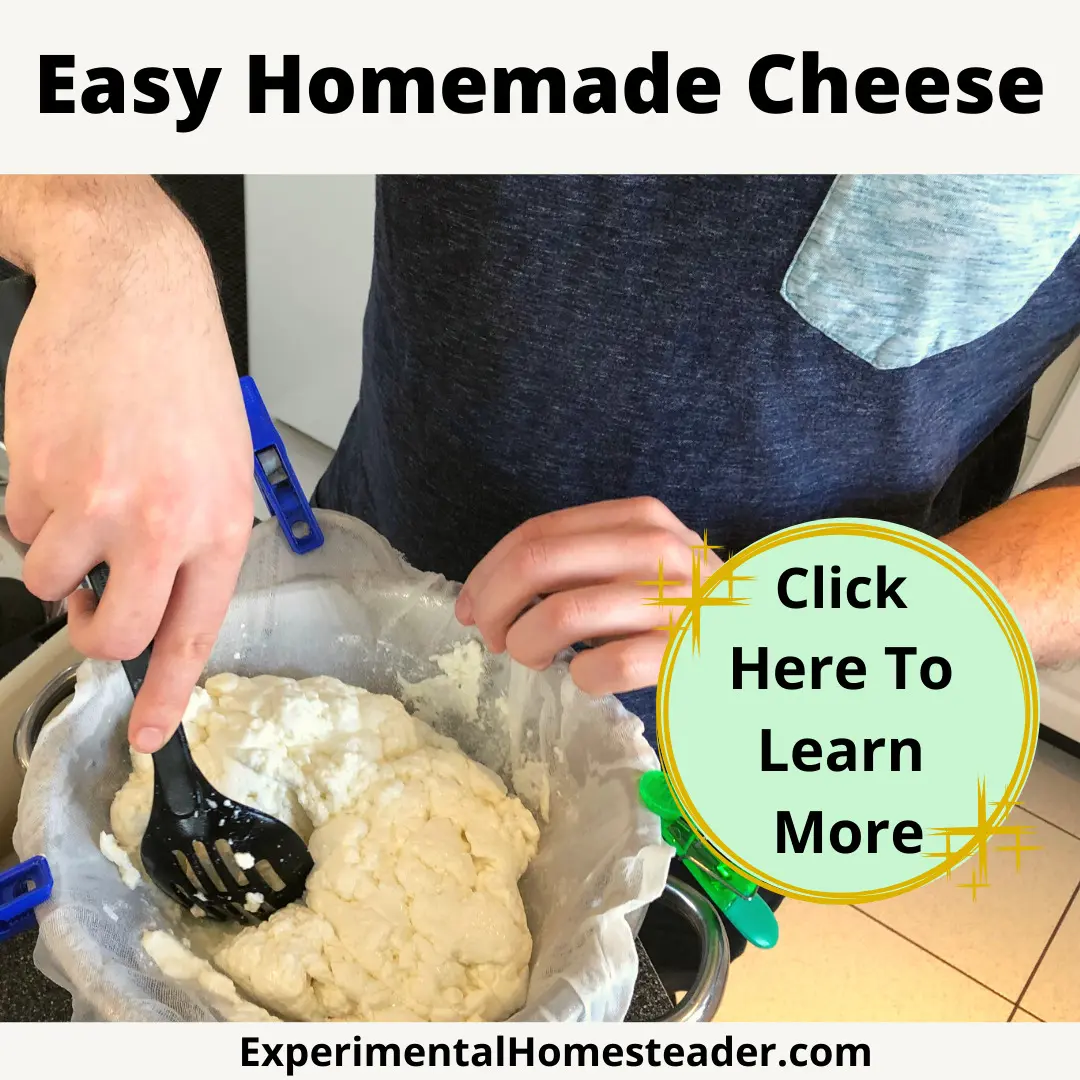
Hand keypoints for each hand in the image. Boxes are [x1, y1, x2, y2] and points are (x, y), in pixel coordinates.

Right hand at [3, 179, 253, 752]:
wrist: (134, 290)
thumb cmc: (180, 371)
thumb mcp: (221, 462)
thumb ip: (190, 536)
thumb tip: (151, 598)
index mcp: (218, 522)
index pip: (194, 632)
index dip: (165, 694)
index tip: (146, 733)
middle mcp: (163, 521)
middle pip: (116, 633)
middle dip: (94, 632)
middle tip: (91, 606)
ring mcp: (97, 500)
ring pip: (51, 581)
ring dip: (57, 552)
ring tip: (82, 493)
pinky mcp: (39, 473)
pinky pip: (19, 523)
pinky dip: (32, 500)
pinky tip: (62, 453)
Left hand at [456, 497, 721, 695]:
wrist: (757, 638)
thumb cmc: (682, 607)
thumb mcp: (637, 563)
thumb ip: (577, 562)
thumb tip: (485, 593)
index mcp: (638, 519)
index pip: (536, 533)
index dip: (487, 572)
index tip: (468, 605)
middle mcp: (657, 550)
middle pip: (537, 563)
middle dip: (493, 605)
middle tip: (491, 636)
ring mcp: (674, 602)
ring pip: (562, 614)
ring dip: (527, 644)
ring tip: (536, 659)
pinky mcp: (684, 655)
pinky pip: (605, 667)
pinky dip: (581, 678)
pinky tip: (589, 677)